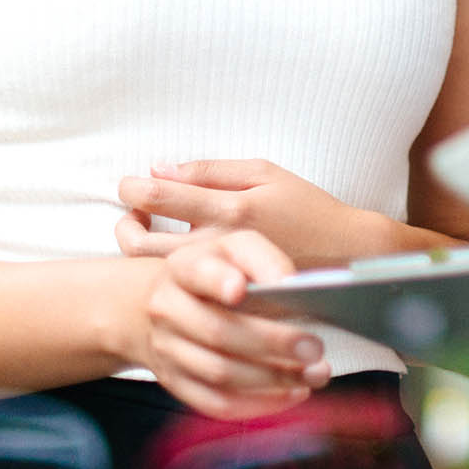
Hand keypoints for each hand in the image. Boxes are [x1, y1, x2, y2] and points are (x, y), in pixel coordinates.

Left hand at [118, 160, 392, 268]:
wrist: (344, 255)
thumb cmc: (306, 207)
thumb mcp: (266, 173)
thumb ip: (211, 170)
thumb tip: (160, 169)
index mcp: (230, 209)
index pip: (161, 196)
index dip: (135, 188)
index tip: (131, 184)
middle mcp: (218, 246)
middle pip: (142, 243)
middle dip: (124, 223)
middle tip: (130, 212)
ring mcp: (218, 277)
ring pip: (152, 270)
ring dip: (136, 247)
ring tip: (144, 229)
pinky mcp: (223, 300)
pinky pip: (178, 287)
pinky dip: (162, 269)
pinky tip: (168, 253)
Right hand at [122, 229, 331, 419]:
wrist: (164, 303)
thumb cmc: (215, 272)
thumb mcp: (234, 249)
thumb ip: (261, 258)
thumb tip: (289, 282)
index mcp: (183, 268)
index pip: (197, 273)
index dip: (218, 281)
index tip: (240, 289)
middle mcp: (167, 311)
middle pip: (218, 332)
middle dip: (271, 342)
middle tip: (314, 347)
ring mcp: (168, 351)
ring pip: (219, 372)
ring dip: (272, 378)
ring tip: (315, 373)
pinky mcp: (177, 383)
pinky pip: (216, 403)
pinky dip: (258, 403)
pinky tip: (292, 393)